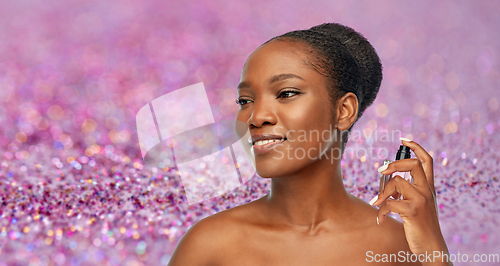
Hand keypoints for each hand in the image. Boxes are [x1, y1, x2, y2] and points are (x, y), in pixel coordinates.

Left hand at [372, 139, 450, 263]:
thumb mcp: (418, 205)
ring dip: (382, 192)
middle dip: (394, 164)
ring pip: (397, 182)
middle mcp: (427, 191)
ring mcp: (421, 200)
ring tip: (377, 203)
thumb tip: (387, 178)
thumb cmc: (420, 226)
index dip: (416, 147)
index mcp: (429, 187)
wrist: (431, 248)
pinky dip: (380, 210)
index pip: (427, 160)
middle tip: (380, 171)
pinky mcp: (412, 211)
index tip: (404, 139)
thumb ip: (407, 191)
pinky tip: (380, 219)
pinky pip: (389, 203)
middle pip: (413, 164)